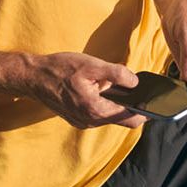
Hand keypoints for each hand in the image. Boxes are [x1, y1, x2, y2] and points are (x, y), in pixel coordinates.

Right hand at [20, 52, 146, 130]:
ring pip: (110, 117)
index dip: (146, 111)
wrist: (33, 77)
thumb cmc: (60, 69)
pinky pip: (98, 115)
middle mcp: (90, 121)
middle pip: (122, 120)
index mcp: (96, 110)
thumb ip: (117, 73)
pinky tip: (99, 89)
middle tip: (135, 88)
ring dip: (116, 104)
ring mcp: (82, 122)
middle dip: (131, 106)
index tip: (153, 100)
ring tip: (113, 85)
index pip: (131, 119)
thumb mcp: (91, 65)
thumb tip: (135, 81)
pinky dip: (104, 105)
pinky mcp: (77, 119)